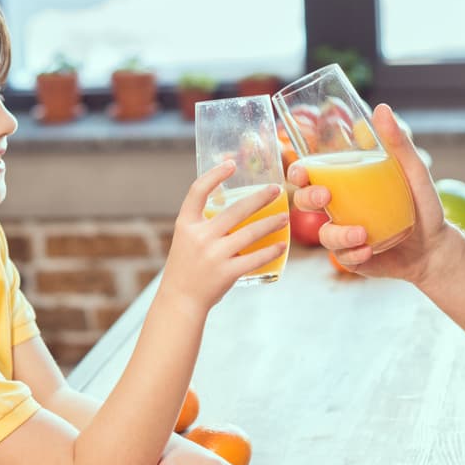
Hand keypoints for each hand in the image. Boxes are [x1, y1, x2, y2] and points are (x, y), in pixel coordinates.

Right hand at [161, 161, 288, 312]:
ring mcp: (213, 255)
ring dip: (271, 222)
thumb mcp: (187, 238)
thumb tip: (235, 206)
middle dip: (260, 197)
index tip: (231, 164)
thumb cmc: (187, 266)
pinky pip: (255, 258)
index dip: (215, 175)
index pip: (197, 191)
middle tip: (276, 190)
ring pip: (250, 233)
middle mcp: (199, 236)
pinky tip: (281, 245)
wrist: (180, 299)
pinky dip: (270, 251)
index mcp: (186, 224)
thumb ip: (205, 223)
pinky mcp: (226, 273)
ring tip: (284, 217)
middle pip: (235, 210)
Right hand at [288, 103, 450, 284]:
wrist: (436, 247)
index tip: (303, 172)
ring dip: (337, 233)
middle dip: (307, 199)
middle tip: (325, 196)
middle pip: (304, 203)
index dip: (298, 173)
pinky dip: (352, 253)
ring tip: (362, 233)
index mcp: (346, 185)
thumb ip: (398, 143)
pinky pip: (342, 257)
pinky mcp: (353, 258)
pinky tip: (369, 249)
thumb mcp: (414, 172)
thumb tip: (381, 108)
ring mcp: (344, 235)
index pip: (310, 176)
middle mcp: (339, 209)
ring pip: (324, 234)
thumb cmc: (422, 205)